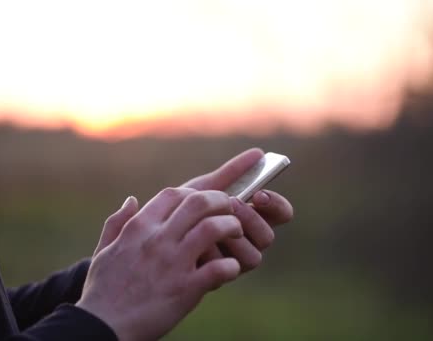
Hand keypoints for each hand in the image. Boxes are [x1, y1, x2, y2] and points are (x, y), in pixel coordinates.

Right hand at [77, 188, 242, 340]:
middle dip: (220, 201)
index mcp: (138, 228)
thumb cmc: (102, 291)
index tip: (203, 204)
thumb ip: (117, 223)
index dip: (194, 193)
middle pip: (198, 202)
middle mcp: (157, 240)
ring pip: (213, 228)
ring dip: (231, 227)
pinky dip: (231, 266)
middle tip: (229, 212)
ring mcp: (173, 263)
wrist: (102, 328)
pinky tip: (230, 269)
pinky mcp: (186, 289)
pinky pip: (219, 268)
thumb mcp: (104, 251)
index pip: (173, 193)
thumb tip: (132, 200)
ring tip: (236, 236)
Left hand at [182, 148, 293, 270]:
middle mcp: (248, 242)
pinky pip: (227, 270)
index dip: (277, 204)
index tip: (260, 194)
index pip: (281, 213)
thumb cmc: (181, 210)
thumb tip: (258, 153)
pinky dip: (212, 253)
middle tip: (232, 205)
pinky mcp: (218, 279)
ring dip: (235, 238)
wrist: (151, 238)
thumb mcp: (203, 189)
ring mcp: (234, 263)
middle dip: (252, 220)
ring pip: (253, 256)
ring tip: (211, 223)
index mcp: (252, 219)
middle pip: (268, 236)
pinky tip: (194, 243)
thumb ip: (230, 174)